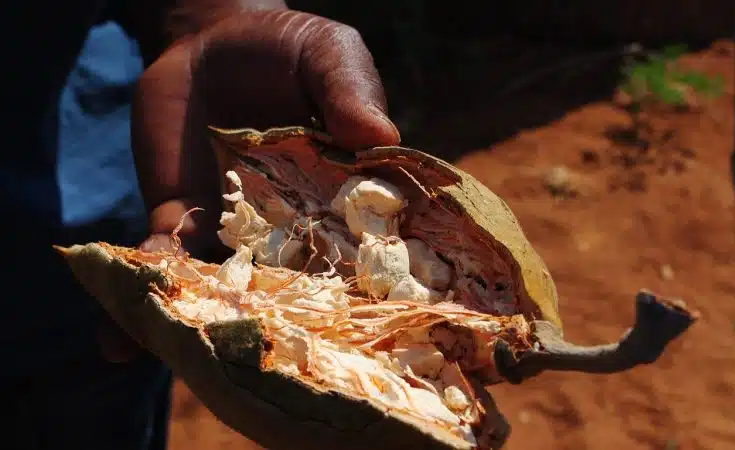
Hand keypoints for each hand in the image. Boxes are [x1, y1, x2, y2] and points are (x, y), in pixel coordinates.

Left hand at [98, 9, 399, 361]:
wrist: (212, 43)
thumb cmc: (288, 48)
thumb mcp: (330, 54)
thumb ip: (349, 90)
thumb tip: (380, 139)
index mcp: (344, 197)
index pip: (363, 248)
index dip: (366, 290)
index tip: (365, 331)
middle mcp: (294, 227)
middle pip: (295, 286)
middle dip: (286, 326)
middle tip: (278, 369)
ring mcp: (237, 229)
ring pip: (228, 286)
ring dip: (209, 322)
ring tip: (192, 356)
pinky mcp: (183, 218)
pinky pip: (165, 258)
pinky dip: (146, 290)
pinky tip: (120, 336)